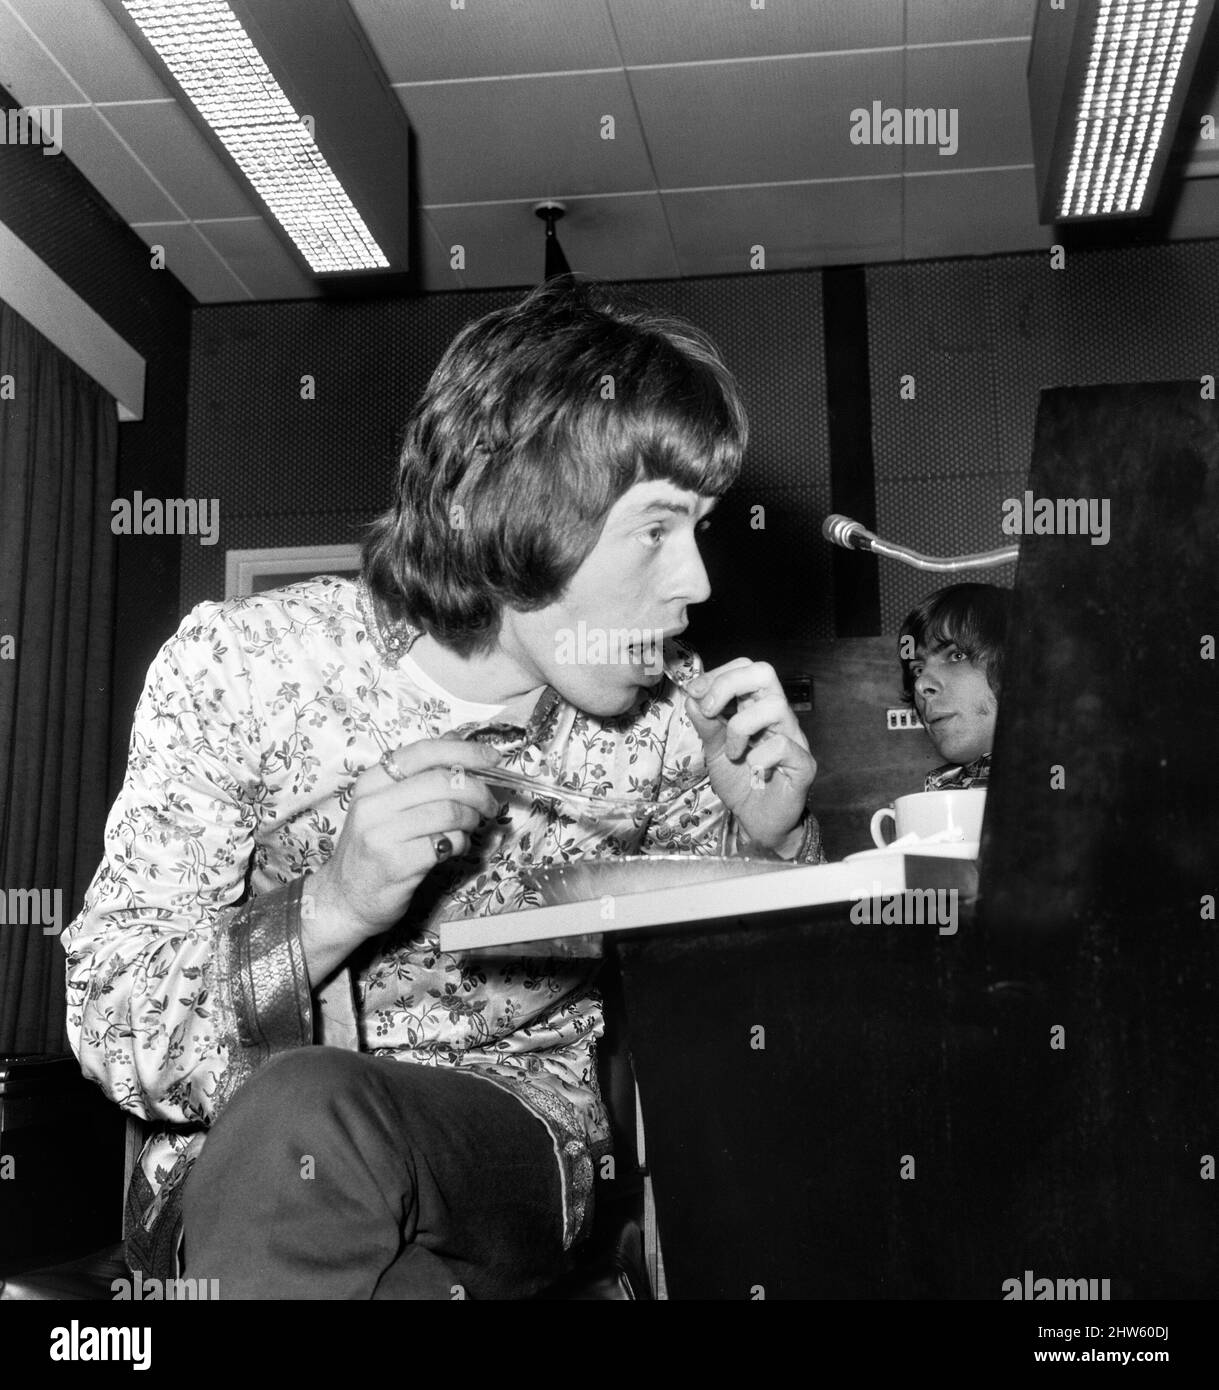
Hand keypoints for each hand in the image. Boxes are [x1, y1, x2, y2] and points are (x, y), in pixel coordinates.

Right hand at [301, 737, 500, 982]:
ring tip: (469, 828)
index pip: (424, 752)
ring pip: (449, 812)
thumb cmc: (372, 848)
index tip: (492, 758)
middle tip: (489, 804)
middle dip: (478, 791)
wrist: (344, 899)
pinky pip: (446, 843)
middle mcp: (373, 804)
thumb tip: (460, 744)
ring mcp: (383, 834)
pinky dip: (460, 844)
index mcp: (372, 782)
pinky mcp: (397, 864)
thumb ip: (420, 776)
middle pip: (442, 781)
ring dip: (471, 820)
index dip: (464, 751)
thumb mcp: (386, 805)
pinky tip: (453, 848)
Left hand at [682, 659, 815, 852]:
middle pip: (764, 673)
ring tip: (732, 753)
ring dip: (741, 728)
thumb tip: (692, 697)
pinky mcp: (803, 764)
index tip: (695, 692)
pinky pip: (783, 746)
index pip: (746, 668)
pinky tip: (754, 772)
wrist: (756, 821)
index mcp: (756, 707)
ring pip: (775, 706)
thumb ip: (705, 724)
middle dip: (729, 684)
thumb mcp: (713, 751)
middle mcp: (778, 716)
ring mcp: (793, 737)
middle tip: (710, 711)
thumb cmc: (740, 782)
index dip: (718, 674)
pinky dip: (759, 758)